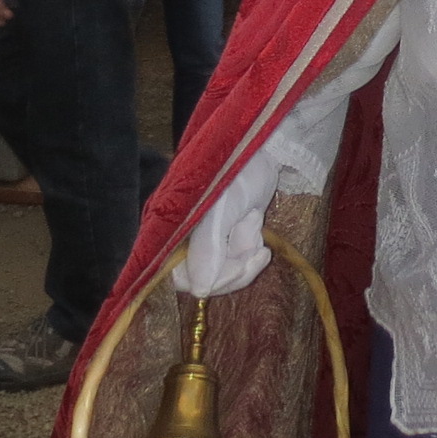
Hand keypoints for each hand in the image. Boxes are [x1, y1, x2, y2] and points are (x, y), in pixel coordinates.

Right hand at [176, 151, 283, 296]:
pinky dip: (252, 248)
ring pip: (224, 272)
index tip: (240, 264)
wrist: (265, 146)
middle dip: (235, 269)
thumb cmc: (236, 167)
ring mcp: (207, 239)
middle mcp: (184, 238)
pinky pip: (237, 261)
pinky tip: (258, 224)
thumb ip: (207, 247)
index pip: (180, 277)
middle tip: (258, 250)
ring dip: (246, 254)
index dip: (210, 279)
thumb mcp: (220, 207)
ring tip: (254, 222)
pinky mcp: (227, 237)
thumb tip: (200, 291)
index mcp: (171, 229)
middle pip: (204, 280)